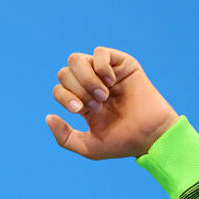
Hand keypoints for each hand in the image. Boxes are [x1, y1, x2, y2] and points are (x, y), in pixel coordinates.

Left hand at [45, 47, 178, 158]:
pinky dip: (100, 66)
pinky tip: (111, 81)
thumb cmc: (122, 143)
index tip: (83, 111)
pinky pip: (99, 52)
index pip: (59, 89)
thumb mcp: (88, 147)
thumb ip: (64, 137)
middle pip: (64, 72)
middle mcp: (91, 84)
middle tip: (97, 104)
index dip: (65, 97)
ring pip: (76, 60)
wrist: (150, 136)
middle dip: (77, 89)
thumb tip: (48, 116)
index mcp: (82, 101)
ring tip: (103, 94)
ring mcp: (105, 73)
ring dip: (86, 78)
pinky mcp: (122, 64)